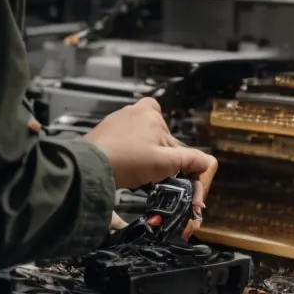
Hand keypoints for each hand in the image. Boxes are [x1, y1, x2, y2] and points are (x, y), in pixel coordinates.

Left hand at [83, 97, 217, 237]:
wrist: (87, 168)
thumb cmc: (124, 160)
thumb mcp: (165, 162)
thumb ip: (191, 161)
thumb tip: (206, 163)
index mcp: (151, 112)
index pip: (180, 141)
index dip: (185, 164)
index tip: (184, 182)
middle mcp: (135, 111)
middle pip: (163, 144)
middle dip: (163, 163)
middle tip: (156, 178)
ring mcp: (118, 122)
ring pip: (145, 146)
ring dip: (147, 162)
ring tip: (139, 176)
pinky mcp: (105, 134)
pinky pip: (127, 146)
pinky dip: (131, 159)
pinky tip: (126, 171)